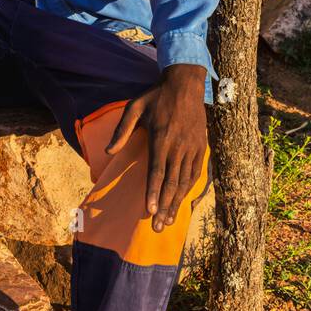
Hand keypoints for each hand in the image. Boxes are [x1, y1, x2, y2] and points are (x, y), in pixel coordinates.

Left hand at [106, 63, 207, 230]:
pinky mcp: (201, 146)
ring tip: (169, 220)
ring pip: (185, 180)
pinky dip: (189, 188)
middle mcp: (179, 146)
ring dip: (177, 202)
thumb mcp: (134, 107)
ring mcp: (192, 147)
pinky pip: (196, 172)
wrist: (186, 84)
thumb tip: (109, 152)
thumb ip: (122, 130)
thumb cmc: (156, 96)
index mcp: (162, 137)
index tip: (149, 210)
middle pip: (171, 182)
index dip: (153, 192)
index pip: (157, 171)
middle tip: (158, 226)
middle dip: (164, 206)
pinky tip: (183, 200)